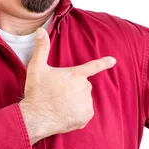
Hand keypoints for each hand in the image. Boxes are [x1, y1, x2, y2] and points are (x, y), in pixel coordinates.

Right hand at [20, 28, 115, 143]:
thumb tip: (41, 31)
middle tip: (57, 94)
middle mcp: (85, 88)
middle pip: (82, 86)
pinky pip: (84, 113)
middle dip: (73, 89)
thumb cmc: (37, 92)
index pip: (93, 66)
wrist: (36, 118)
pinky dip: (76, 114)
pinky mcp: (86, 116)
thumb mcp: (36, 68)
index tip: (113, 60)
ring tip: (59, 105)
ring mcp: (86, 103)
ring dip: (74, 102)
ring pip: (83, 100)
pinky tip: (64, 115)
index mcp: (76, 75)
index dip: (104, 63)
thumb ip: (41, 48)